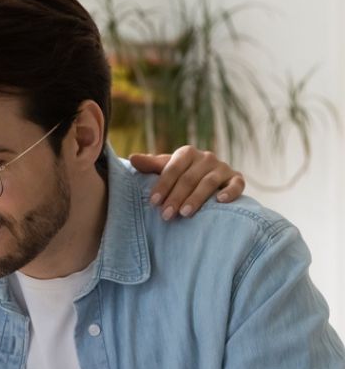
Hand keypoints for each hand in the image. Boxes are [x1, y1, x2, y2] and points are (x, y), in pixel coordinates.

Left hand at [129, 146, 244, 219]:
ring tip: (185, 214)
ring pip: (209, 182)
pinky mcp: (236, 178)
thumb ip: (149, 165)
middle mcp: (206, 157)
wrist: (208, 179)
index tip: (153, 202)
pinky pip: (237, 184)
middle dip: (176, 197)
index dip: (163, 185)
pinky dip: (230, 192)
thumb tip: (132, 158)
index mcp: (187, 153)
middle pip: (189, 178)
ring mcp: (222, 168)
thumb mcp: (164, 169)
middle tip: (166, 215)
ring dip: (197, 198)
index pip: (173, 168)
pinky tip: (221, 202)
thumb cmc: (180, 176)